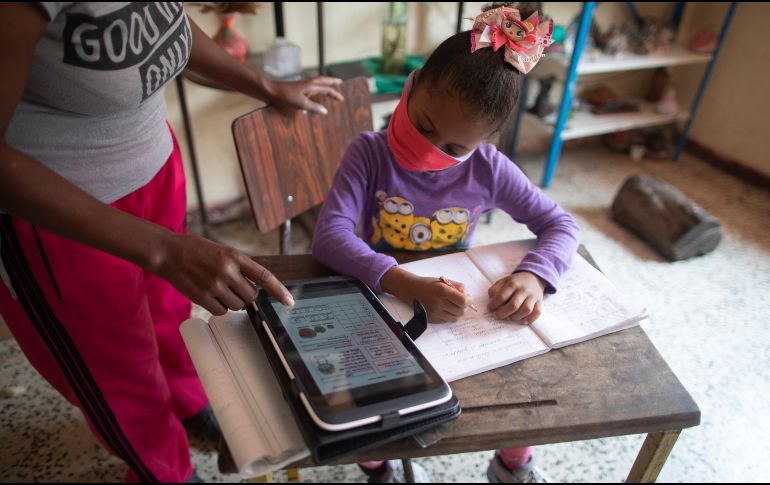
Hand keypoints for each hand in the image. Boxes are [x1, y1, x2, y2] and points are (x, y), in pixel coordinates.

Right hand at [153, 234, 292, 315]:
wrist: (168, 252)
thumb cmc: (197, 251)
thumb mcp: (223, 251)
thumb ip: (240, 267)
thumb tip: (256, 288)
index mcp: (235, 256)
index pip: (264, 276)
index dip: (279, 290)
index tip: (290, 301)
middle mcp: (227, 270)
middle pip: (251, 296)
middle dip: (246, 295)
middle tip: (233, 286)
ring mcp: (214, 285)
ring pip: (237, 305)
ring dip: (232, 301)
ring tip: (218, 287)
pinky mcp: (201, 297)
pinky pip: (221, 311)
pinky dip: (219, 307)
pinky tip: (210, 295)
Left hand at [266, 76, 343, 114]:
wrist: (270, 91)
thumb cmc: (285, 96)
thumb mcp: (301, 103)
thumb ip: (313, 107)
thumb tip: (325, 111)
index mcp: (311, 86)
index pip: (327, 89)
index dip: (335, 94)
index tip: (342, 99)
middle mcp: (308, 84)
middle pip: (323, 81)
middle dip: (332, 82)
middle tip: (340, 82)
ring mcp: (302, 86)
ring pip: (317, 84)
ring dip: (324, 85)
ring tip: (329, 89)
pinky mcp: (297, 90)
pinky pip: (310, 90)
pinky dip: (315, 92)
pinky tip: (313, 99)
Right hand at [381, 267, 467, 322]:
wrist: (411, 290)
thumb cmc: (428, 284)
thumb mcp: (444, 281)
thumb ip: (458, 287)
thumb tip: (468, 296)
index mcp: (443, 291)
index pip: (463, 301)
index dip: (469, 301)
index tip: (469, 299)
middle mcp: (439, 303)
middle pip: (461, 311)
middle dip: (463, 307)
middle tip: (460, 302)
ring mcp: (435, 312)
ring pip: (455, 318)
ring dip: (457, 312)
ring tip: (452, 306)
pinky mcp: (432, 319)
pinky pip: (447, 320)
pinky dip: (449, 316)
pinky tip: (444, 309)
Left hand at [487, 272, 546, 323]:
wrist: (534, 277)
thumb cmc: (516, 282)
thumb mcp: (504, 280)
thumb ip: (495, 288)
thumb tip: (491, 299)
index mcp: (513, 283)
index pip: (502, 296)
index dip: (494, 304)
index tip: (490, 308)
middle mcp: (524, 290)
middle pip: (514, 305)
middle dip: (503, 313)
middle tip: (497, 316)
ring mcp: (533, 296)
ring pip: (526, 310)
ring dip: (516, 317)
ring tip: (509, 318)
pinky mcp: (539, 302)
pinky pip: (537, 312)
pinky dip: (531, 319)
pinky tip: (523, 321)